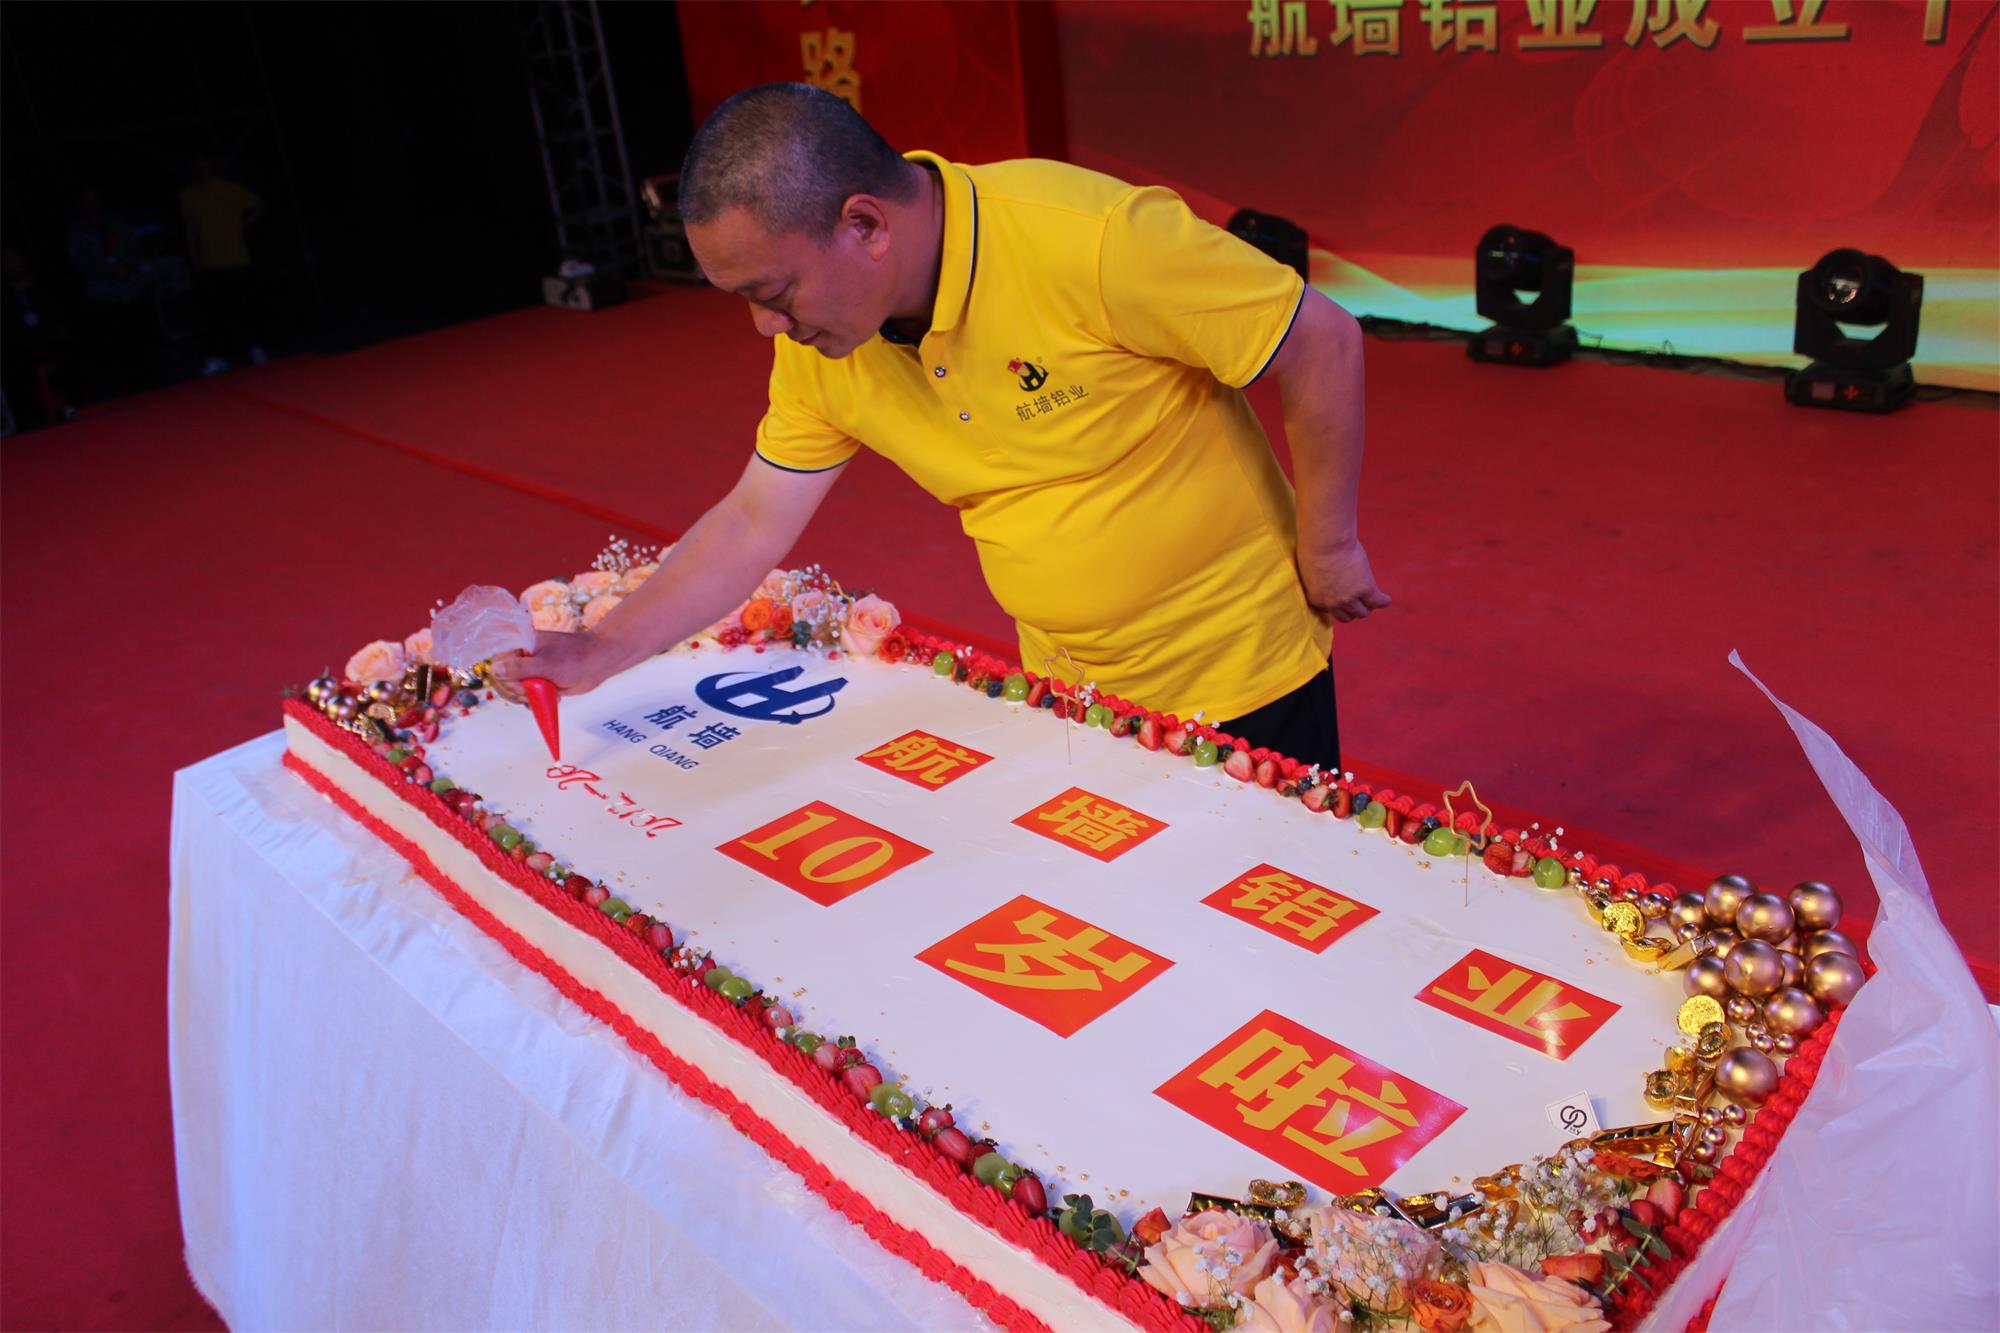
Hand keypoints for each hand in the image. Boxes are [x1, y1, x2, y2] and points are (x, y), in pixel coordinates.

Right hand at [488, 630, 617, 703]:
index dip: (506, 679)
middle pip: (503, 680)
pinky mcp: (538, 681)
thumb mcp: (546, 665)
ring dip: (525, 698)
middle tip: (531, 694)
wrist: (598, 662)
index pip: (497, 664)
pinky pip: (526, 695)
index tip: (521, 686)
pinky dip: (533, 701)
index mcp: (520, 645)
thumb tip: (494, 669)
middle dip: (515, 691)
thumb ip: (520, 668)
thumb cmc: (575, 658)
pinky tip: (550, 699)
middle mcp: (522, 657)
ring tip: (544, 695)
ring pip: (513, 690)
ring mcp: (530, 670)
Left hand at [1301, 538, 1391, 623]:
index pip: (1331, 611)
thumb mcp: (1311, 570)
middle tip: (1360, 602)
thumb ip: (1318, 580)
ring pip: (1363, 612)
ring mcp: (1350, 597)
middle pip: (1348, 616)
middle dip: (1353, 610)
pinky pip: (1377, 601)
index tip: (1344, 601)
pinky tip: (1386, 600)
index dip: (1339, 606)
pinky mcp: (1365, 588)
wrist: (1326, 541)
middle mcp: (1333, 603)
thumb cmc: (1315, 547)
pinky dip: (1383, 601)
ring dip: (1368, 607)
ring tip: (1372, 601)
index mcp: (1317, 599)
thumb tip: (1326, 578)